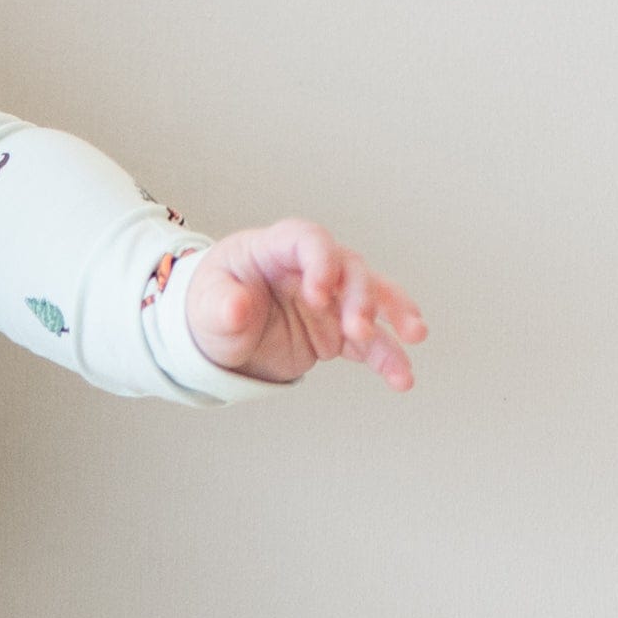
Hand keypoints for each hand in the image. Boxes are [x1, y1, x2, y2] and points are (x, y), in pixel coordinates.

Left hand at [183, 218, 426, 391]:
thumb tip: (236, 308)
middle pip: (350, 269)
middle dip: (360, 297)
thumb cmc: (211, 306)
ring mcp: (330, 300)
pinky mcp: (337, 332)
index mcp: (276, 248)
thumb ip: (222, 305)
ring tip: (413, 338)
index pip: (310, 240)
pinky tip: (401, 377)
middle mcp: (311, 268)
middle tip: (358, 329)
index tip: (320, 294)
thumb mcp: (205, 307)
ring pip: (372, 301)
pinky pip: (369, 342)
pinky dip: (386, 358)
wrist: (220, 337)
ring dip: (393, 317)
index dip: (321, 262)